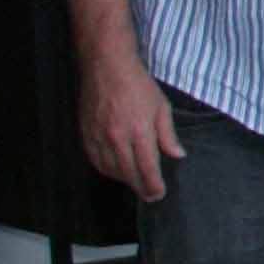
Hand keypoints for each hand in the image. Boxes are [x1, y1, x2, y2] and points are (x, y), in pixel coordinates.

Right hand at [78, 51, 185, 204]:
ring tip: (136, 183)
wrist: (107, 67)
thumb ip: (168, 135)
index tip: (159, 194)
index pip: (147, 168)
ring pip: (110, 169)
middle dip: (141, 187)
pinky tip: (115, 170)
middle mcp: (117, 137)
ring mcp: (99, 136)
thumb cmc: (138, 85)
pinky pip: (95, 160)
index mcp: (139, 132)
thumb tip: (177, 155)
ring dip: (124, 180)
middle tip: (150, 195)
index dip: (153, 185)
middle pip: (128, 173)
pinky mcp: (86, 133)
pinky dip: (106, 169)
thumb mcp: (162, 108)